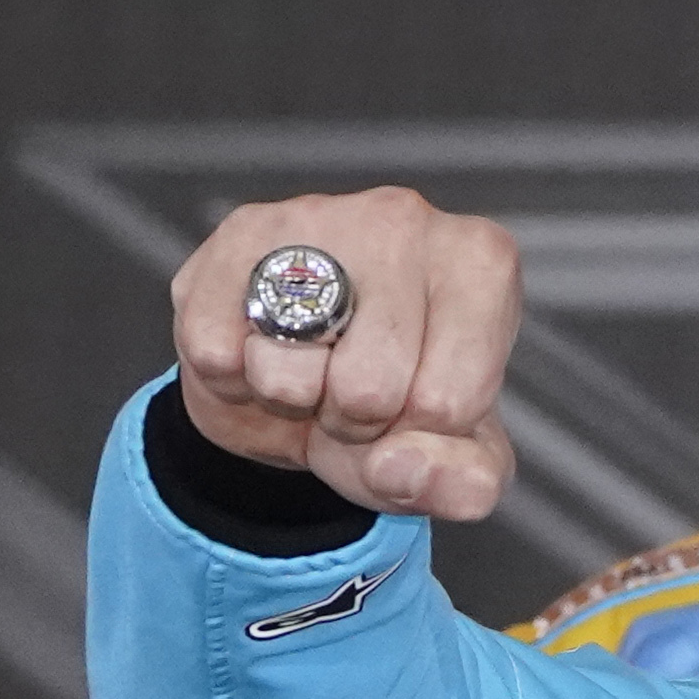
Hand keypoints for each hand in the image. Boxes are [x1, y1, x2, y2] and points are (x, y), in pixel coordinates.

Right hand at [167, 188, 519, 522]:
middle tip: (354, 388)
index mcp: (480, 266)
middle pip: (368, 390)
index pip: (448, 403)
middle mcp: (406, 221)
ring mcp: (318, 218)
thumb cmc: (393, 398)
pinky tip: (261, 346)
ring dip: (289, 398)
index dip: (416, 433)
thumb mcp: (451, 455)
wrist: (300, 382)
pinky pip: (218, 353)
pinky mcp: (239, 235)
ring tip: (310, 364)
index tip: (414, 402)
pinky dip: (231, 379)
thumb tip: (403, 469)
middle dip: (352, 420)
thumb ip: (465, 480)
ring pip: (288, 372)